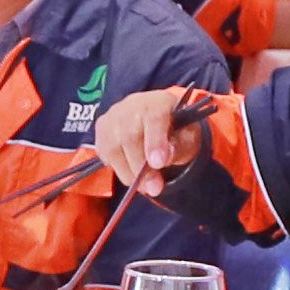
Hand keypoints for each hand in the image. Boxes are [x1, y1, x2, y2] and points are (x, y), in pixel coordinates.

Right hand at [88, 86, 220, 192]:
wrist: (161, 123)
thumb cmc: (176, 132)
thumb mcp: (187, 140)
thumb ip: (179, 148)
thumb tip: (164, 158)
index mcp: (159, 101)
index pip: (153, 118)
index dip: (155, 142)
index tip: (158, 164)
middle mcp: (132, 104)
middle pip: (129, 135)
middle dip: (140, 167)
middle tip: (154, 188)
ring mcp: (113, 115)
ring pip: (113, 147)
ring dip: (128, 172)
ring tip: (145, 186)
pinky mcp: (102, 129)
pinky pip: (105, 153)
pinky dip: (118, 168)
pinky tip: (132, 173)